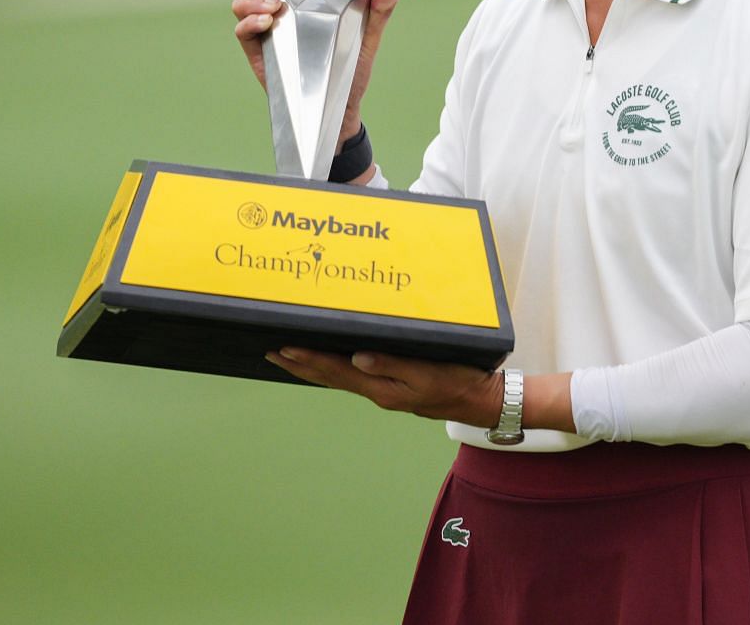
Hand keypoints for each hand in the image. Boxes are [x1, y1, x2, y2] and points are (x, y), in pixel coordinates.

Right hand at [220, 0, 408, 146]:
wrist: (341, 108)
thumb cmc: (351, 71)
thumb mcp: (368, 36)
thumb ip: (381, 10)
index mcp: (300, 4)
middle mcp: (279, 15)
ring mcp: (267, 34)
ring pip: (241, 5)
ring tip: (273, 7)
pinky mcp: (260, 53)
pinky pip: (242, 32)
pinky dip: (249, 22)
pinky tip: (266, 22)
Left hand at [264, 349, 500, 425]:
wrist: (479, 401)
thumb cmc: (458, 384)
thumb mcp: (428, 374)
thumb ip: (393, 366)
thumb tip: (357, 358)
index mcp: (381, 388)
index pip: (336, 371)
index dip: (309, 359)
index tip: (284, 349)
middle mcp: (376, 391)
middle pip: (329, 376)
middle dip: (299, 364)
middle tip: (270, 352)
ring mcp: (382, 390)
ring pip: (337, 378)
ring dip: (310, 367)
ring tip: (287, 357)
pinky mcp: (390, 387)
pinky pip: (352, 377)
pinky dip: (332, 369)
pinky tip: (326, 364)